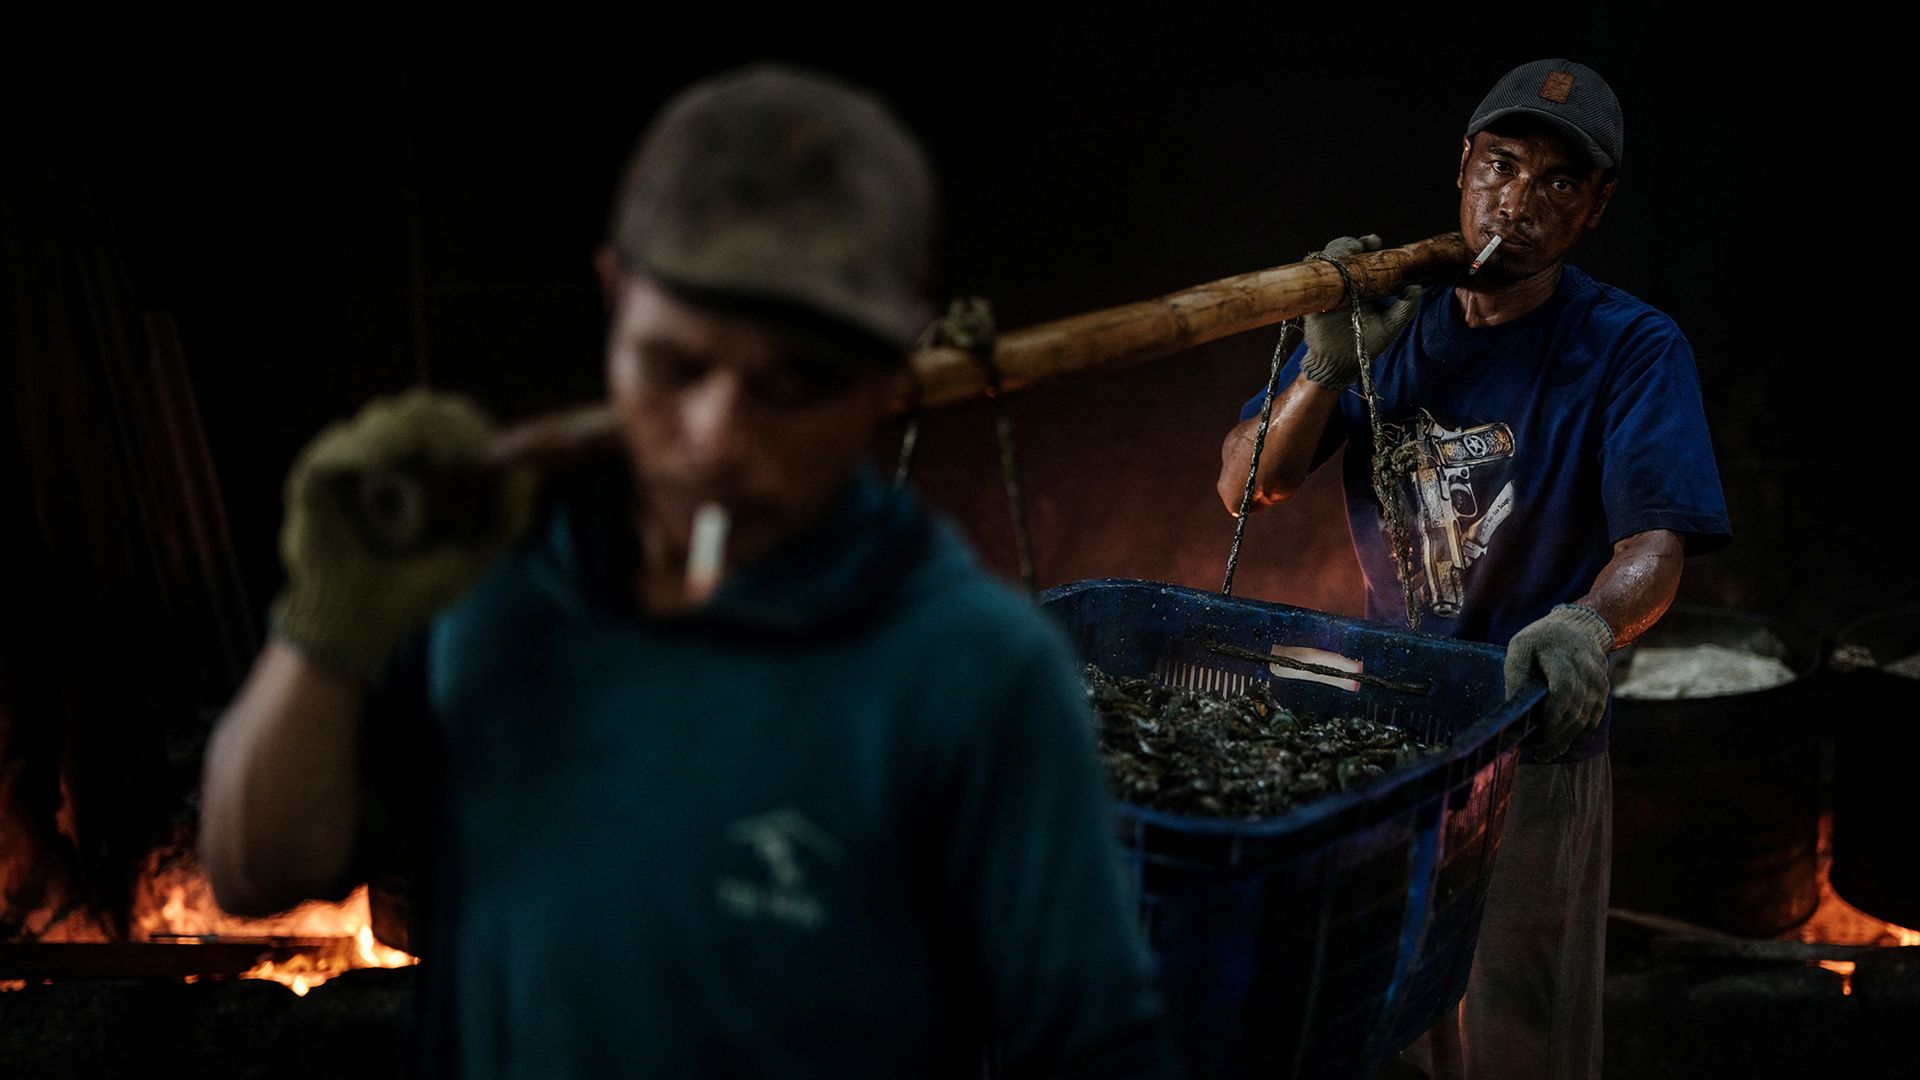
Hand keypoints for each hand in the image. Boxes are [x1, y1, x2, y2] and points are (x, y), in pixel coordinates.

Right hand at [271, 389, 538, 678]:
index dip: (468, 422)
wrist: (365, 627)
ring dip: (415, 429)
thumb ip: (509, 518)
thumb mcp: (475, 555)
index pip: (445, 418)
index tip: (488, 445)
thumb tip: (531, 471)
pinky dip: (364, 447)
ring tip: (439, 456)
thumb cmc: (416, 588)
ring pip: (381, 418)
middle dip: (448, 423)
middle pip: (417, 407)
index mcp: (421, 466)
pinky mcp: (314, 483)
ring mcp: (348, 466)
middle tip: (470, 450)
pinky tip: (385, 459)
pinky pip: (335, 449)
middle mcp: (385, 457)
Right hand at [1301, 234, 1421, 387]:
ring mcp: (1329, 291)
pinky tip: (1331, 267)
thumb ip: (1405, 309)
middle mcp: (1345, 285)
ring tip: (1348, 250)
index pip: (1364, 259)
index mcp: (1363, 286)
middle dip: (1351, 244)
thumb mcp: (1391, 327)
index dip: (1368, 246)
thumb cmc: (1365, 346)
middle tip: (1362, 245)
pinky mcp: (1314, 301)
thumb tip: (1416, 287)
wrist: (1340, 365)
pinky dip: (1319, 269)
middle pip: (1344, 254)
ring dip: (1336, 251)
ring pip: (1327, 261)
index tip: (1375, 241)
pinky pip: (1311, 279)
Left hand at [1503, 604, 1613, 759]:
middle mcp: (1586, 671)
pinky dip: (1578, 733)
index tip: (1533, 736)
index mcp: (1563, 658)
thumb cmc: (1543, 638)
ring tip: (1545, 752)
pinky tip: (1562, 742)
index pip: (1562, 694)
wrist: (1580, 627)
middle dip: (1554, 736)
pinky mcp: (1603, 691)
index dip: (1550, 719)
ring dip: (1565, 739)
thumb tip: (1512, 705)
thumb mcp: (1521, 646)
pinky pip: (1593, 719)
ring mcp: (1598, 682)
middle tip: (1536, 750)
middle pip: (1574, 712)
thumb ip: (1516, 673)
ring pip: (1585, 719)